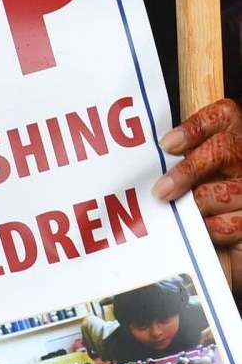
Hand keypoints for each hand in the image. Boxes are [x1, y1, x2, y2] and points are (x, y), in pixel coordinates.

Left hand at [155, 97, 241, 300]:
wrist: (220, 248)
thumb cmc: (201, 209)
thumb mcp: (186, 182)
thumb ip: (172, 165)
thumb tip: (132, 162)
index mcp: (232, 141)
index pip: (223, 115)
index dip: (196, 125)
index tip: (166, 145)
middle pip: (224, 148)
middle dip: (188, 169)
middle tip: (161, 191)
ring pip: (225, 190)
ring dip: (196, 206)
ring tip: (182, 215)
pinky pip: (228, 224)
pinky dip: (209, 230)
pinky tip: (201, 231)